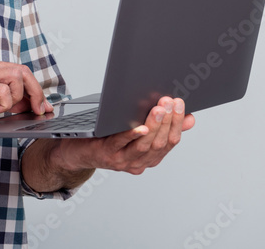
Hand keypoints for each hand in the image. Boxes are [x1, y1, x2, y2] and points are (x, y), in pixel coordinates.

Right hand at [0, 58, 51, 131]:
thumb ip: (3, 99)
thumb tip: (27, 104)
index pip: (19, 71)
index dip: (35, 88)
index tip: (42, 105)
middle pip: (23, 71)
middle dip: (36, 92)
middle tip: (38, 109)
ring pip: (16, 76)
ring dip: (18, 97)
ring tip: (5, 109)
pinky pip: (3, 89)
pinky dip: (4, 102)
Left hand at [54, 96, 194, 175]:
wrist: (75, 152)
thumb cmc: (107, 137)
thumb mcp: (137, 132)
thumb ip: (161, 127)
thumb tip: (189, 118)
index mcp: (149, 158)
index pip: (170, 142)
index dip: (177, 124)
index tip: (181, 105)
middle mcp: (138, 162)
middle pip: (159, 143)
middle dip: (168, 121)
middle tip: (171, 101)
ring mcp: (122, 160)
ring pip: (144, 145)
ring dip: (154, 125)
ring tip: (159, 107)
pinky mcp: (106, 154)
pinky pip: (121, 145)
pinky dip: (132, 136)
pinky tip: (139, 127)